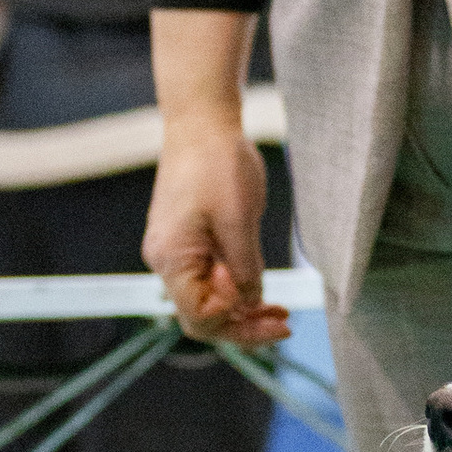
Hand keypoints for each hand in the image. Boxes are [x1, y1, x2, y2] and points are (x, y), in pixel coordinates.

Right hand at [143, 123, 289, 346]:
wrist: (201, 124)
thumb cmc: (217, 163)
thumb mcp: (239, 220)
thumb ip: (244, 267)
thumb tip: (250, 301)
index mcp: (173, 258)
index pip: (200, 317)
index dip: (235, 321)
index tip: (268, 307)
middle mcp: (167, 261)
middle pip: (202, 315)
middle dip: (242, 326)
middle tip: (283, 326)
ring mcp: (177, 252)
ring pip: (208, 300)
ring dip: (243, 311)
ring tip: (280, 314)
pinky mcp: (189, 242)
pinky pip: (210, 279)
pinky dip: (236, 290)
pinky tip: (262, 294)